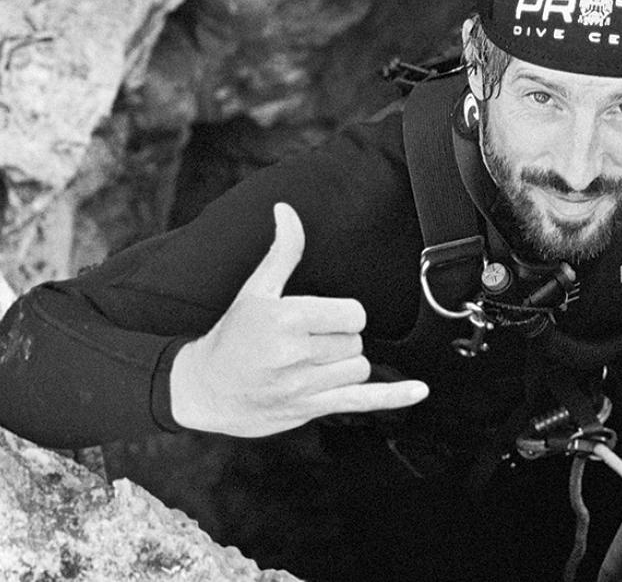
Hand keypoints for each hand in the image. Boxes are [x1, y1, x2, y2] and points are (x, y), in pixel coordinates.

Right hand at [170, 202, 427, 436]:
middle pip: (356, 341)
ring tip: (312, 361)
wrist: (202, 388)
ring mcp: (302, 387)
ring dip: (345, 365)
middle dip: (340, 338)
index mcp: (287, 320)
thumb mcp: (255, 290)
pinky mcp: (308, 410)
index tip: (321, 317)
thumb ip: (283, 251)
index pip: (354, 314)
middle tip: (309, 340)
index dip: (344, 314)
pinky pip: (362, 401)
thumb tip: (287, 210)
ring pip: (359, 369)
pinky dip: (394, 396)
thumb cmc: (231, 336)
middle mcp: (295, 355)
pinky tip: (418, 391)